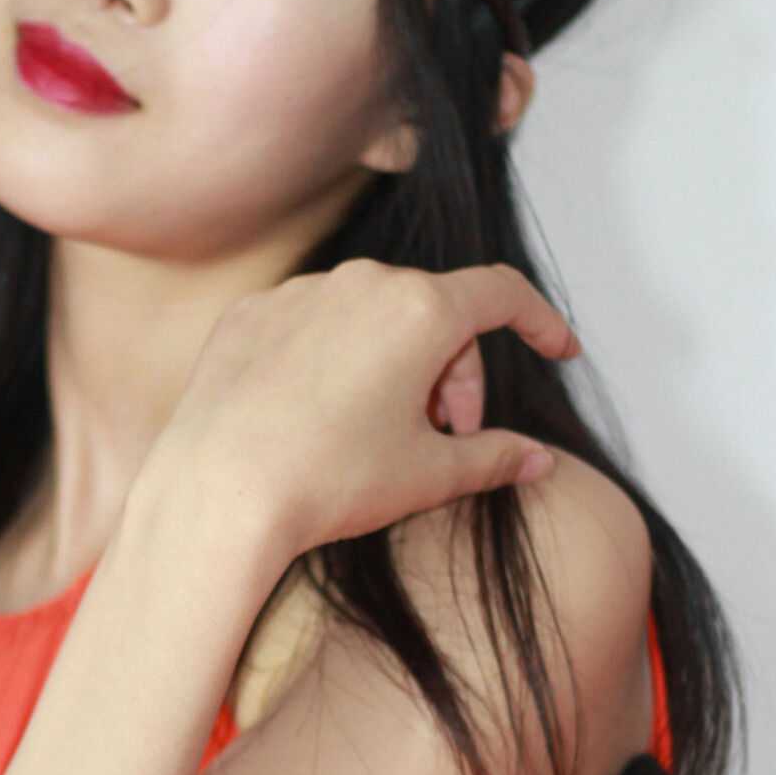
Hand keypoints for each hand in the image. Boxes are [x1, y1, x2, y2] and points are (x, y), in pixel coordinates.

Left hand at [156, 259, 580, 567]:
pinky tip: (320, 415)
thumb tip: (537, 459)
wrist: (218, 493)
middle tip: (449, 436)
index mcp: (421, 309)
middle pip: (437, 312)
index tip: (557, 349)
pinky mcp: (251, 313)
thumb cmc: (329, 481)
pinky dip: (335, 358)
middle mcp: (361, 281)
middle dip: (456, 371)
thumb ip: (494, 457)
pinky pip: (314, 323)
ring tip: (381, 430)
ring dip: (396, 363)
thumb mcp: (428, 475)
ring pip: (373, 315)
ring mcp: (300, 292)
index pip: (503, 295)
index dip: (540, 323)